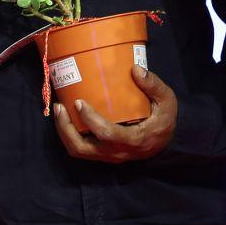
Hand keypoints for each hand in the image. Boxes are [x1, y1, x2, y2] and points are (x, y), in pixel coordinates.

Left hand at [52, 66, 177, 162]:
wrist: (165, 142)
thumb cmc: (164, 119)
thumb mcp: (167, 101)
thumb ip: (154, 85)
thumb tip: (136, 69)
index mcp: (134, 140)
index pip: (107, 135)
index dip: (91, 120)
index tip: (79, 102)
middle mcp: (117, 152)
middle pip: (83, 148)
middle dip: (66, 128)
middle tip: (59, 106)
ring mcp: (108, 156)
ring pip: (78, 151)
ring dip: (64, 132)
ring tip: (58, 110)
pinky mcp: (103, 154)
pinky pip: (81, 148)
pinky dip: (69, 134)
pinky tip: (66, 116)